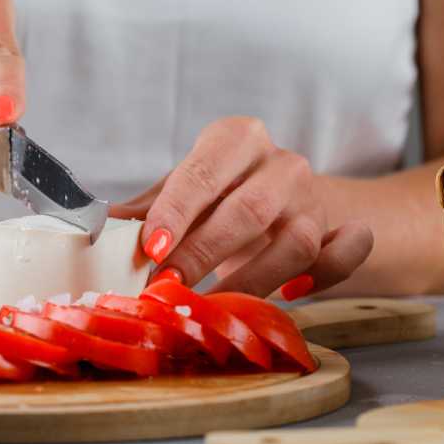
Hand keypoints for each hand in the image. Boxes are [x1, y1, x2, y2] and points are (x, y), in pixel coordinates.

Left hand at [112, 117, 372, 298]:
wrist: (289, 200)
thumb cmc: (223, 195)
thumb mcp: (183, 192)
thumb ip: (148, 210)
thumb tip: (98, 233)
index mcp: (236, 140)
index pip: (204, 171)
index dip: (177, 211)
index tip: (152, 247)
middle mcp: (280, 164)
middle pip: (247, 210)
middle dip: (203, 252)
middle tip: (168, 286)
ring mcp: (315, 199)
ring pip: (295, 240)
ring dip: (252, 279)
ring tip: (215, 303)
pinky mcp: (339, 231)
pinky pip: (345, 254)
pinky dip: (324, 274)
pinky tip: (292, 294)